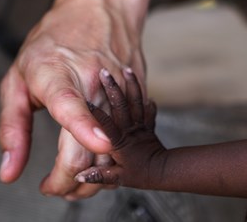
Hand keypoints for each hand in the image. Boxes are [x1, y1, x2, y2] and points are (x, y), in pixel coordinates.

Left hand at [0, 0, 146, 198]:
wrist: (101, 12)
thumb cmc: (54, 43)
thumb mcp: (18, 78)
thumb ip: (12, 127)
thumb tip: (10, 171)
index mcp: (59, 75)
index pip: (71, 106)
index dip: (85, 128)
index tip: (95, 149)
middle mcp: (95, 83)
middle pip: (92, 145)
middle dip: (71, 183)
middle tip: (53, 188)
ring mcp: (120, 90)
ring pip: (116, 150)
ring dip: (94, 177)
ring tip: (71, 181)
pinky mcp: (136, 96)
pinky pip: (128, 138)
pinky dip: (113, 158)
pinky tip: (97, 159)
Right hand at [75, 68, 164, 188]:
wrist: (165, 172)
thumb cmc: (141, 176)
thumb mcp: (118, 178)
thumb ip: (100, 175)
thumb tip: (80, 176)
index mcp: (119, 143)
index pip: (106, 125)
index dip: (96, 113)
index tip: (87, 100)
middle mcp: (130, 130)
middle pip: (121, 106)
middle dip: (112, 89)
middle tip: (104, 72)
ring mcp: (140, 125)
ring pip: (136, 101)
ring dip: (131, 85)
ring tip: (126, 69)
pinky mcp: (147, 123)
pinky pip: (146, 105)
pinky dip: (141, 94)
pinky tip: (135, 80)